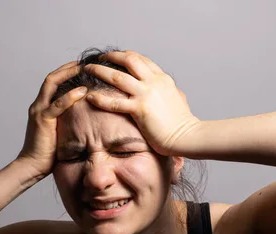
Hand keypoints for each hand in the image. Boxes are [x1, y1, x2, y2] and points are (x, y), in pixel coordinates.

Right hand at [17, 61, 87, 175]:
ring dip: (68, 74)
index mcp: (41, 106)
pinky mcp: (43, 120)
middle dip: (68, 68)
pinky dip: (70, 96)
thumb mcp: (60, 131)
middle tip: (86, 63)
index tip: (82, 67)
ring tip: (85, 69)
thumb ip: (67, 120)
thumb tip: (85, 116)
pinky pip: (57, 104)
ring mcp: (39, 110)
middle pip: (52, 77)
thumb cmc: (48, 152)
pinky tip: (82, 91)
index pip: (53, 82)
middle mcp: (38, 105)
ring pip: (51, 84)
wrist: (32, 166)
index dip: (67, 72)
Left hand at [83, 50, 199, 155]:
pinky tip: (89, 97)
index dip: (126, 56)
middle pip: (129, 60)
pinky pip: (115, 102)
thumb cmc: (183, 124)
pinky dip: (100, 98)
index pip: (142, 60)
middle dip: (112, 56)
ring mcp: (146, 94)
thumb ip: (172, 93)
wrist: (188, 136)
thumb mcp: (178, 100)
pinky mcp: (140, 109)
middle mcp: (154, 82)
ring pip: (117, 77)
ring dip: (100, 71)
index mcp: (162, 79)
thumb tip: (174, 93)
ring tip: (88, 69)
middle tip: (100, 57)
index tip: (115, 57)